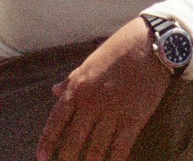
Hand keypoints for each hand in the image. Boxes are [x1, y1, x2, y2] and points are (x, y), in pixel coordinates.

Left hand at [34, 16, 172, 160]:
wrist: (150, 43)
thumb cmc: (119, 49)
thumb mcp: (89, 62)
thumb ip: (71, 80)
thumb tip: (54, 91)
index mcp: (78, 88)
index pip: (56, 121)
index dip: (47, 142)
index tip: (42, 158)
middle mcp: (91, 103)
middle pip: (73, 141)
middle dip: (67, 159)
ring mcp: (112, 113)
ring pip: (95, 150)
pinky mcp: (133, 119)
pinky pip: (120, 149)